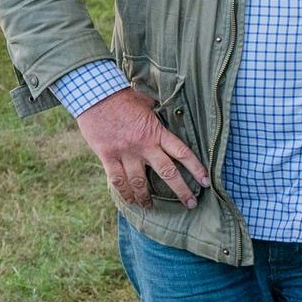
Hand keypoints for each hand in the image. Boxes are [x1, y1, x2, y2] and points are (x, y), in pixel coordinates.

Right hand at [76, 86, 208, 209]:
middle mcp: (144, 145)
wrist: (94, 95)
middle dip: (181, 190)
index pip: (182, 152)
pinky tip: (129, 201)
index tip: (206, 182)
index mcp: (156, 132)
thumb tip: (173, 109)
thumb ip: (160, 113)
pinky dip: (124, 193)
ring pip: (139, 182)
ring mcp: (125, 152)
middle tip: (191, 204)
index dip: (196, 168)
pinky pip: (117, 180)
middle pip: (167, 172)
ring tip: (151, 207)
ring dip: (146, 197)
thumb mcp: (147, 102)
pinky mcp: (107, 156)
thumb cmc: (122, 96)